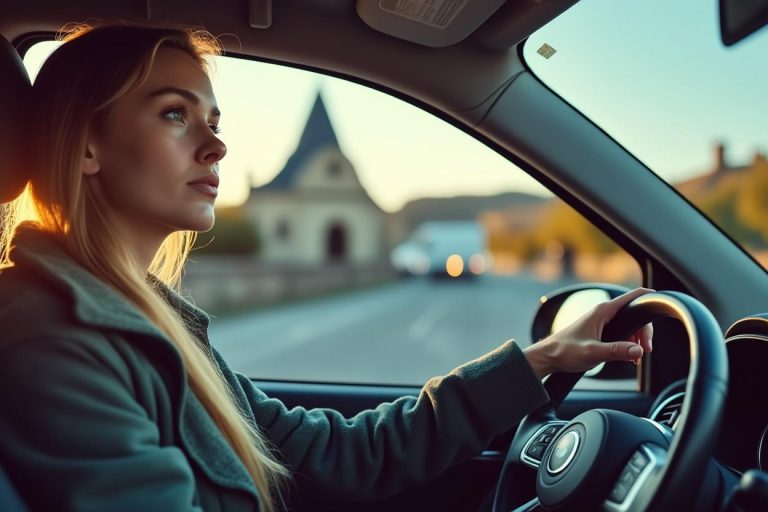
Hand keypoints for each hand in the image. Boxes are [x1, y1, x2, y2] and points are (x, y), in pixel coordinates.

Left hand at [523, 288, 653, 378]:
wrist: (549, 357)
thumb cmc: (565, 352)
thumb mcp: (592, 352)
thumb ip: (616, 351)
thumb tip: (638, 350)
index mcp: (602, 311)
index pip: (631, 297)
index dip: (648, 297)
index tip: (662, 303)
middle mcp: (604, 314)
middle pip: (635, 316)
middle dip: (645, 332)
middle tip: (645, 350)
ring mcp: (603, 323)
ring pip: (630, 326)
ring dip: (638, 340)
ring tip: (637, 357)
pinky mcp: (601, 333)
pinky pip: (623, 334)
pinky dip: (630, 344)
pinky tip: (630, 357)